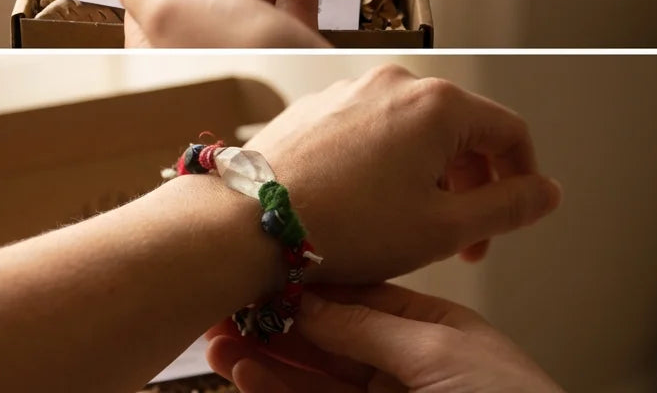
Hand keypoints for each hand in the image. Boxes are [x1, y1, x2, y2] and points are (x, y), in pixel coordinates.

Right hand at [207, 285, 564, 392]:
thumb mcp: (438, 351)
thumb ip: (367, 326)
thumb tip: (308, 297)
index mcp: (429, 328)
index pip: (354, 296)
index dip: (304, 286)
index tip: (258, 274)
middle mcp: (401, 364)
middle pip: (324, 337)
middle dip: (273, 323)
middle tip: (222, 310)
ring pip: (312, 376)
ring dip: (264, 359)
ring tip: (218, 342)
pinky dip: (278, 392)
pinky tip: (247, 375)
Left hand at [239, 63, 560, 282]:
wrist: (250, 220)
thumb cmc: (343, 226)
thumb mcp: (444, 228)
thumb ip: (508, 206)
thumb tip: (545, 191)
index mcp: (436, 104)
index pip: (509, 131)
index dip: (521, 178)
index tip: (512, 215)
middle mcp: (394, 82)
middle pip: (460, 128)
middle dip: (472, 182)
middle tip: (464, 239)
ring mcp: (352, 89)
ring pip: (415, 129)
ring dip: (429, 174)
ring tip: (412, 224)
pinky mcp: (321, 104)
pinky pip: (373, 128)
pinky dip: (387, 161)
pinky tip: (368, 204)